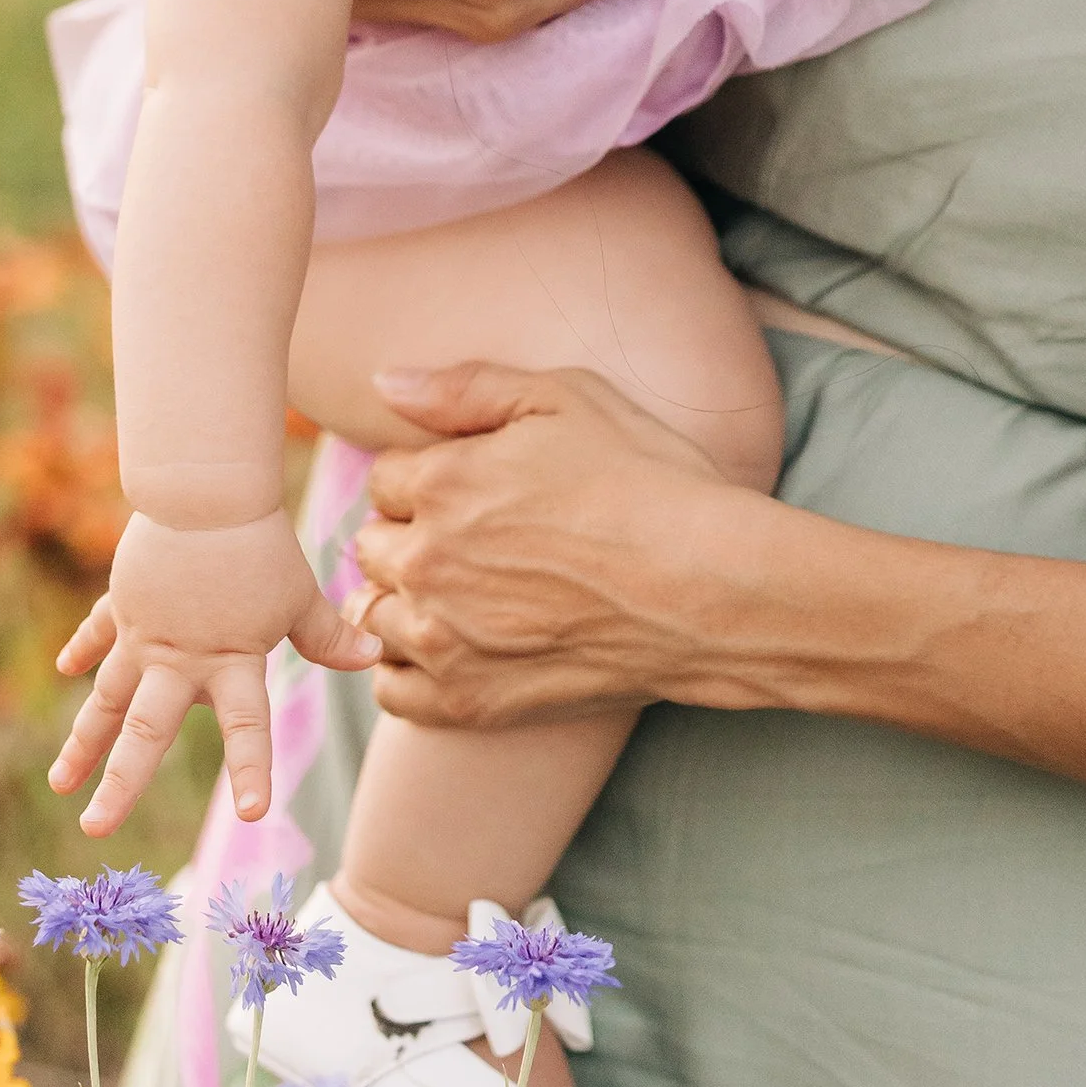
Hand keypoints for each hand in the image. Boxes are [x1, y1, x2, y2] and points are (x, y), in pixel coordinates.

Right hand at [50, 508, 377, 833]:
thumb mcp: (298, 594)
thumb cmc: (260, 543)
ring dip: (83, 741)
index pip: (247, 726)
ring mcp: (145, 633)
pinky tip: (64, 671)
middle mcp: (180, 659)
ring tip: (60, 784)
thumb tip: (375, 657)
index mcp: (230, 660)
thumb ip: (328, 634)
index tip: (256, 813)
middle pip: (146, 729)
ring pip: (108, 697)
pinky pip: (100, 632)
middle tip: (94, 829)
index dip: (253, 768)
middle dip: (119, 782)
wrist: (204, 491)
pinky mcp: (125, 602)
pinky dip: (83, 649)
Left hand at [349, 361, 755, 726]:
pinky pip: (395, 692)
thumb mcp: (565, 398)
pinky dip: (408, 670)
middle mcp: (427, 563)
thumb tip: (383, 384)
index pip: (386, 479)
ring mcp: (444, 639)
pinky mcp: (471, 702)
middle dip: (409, 536)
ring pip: (374, 617)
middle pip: (373, 547)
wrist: (712, 589)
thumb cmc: (650, 481)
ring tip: (462, 594)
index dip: (429, 477)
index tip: (476, 489)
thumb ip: (464, 388)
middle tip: (473, 540)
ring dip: (403, 601)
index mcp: (442, 484)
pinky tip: (450, 648)